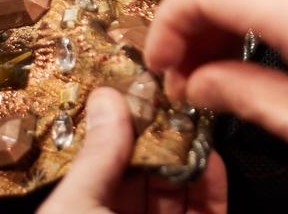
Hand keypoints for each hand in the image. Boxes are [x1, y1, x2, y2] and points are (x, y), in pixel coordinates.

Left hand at [38, 88, 227, 213]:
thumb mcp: (75, 205)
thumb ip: (96, 157)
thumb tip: (106, 97)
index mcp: (81, 205)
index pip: (104, 159)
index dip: (121, 125)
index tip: (137, 86)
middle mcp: (119, 213)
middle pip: (146, 168)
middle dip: (161, 132)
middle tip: (174, 93)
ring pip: (180, 185)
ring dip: (189, 151)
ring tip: (196, 114)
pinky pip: (209, 207)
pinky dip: (212, 181)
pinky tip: (210, 153)